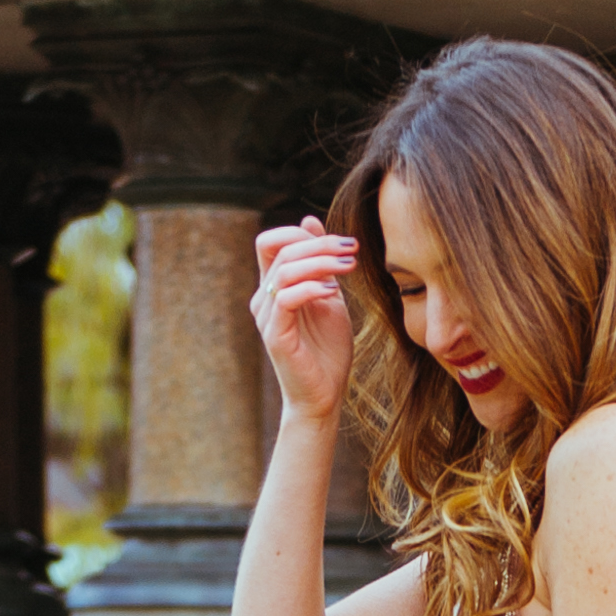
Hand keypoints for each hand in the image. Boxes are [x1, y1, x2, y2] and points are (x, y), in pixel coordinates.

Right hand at [252, 216, 357, 429]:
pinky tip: (333, 293)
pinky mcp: (275, 336)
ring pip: (284, 270)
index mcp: (273, 287)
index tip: (344, 243)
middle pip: (281, 250)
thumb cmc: (327, 350)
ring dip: (321, 262)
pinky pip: (287, 299)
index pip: (271, 242)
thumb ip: (320, 263)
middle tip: (352, 250)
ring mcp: (267, 317)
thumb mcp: (329, 296)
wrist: (324, 396)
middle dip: (320, 244)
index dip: (303, 234)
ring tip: (349, 266)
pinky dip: (311, 288)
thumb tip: (309, 220)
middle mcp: (263, 299)